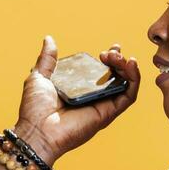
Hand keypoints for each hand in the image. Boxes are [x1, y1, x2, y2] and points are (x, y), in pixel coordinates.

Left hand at [13, 35, 139, 165]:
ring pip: (125, 85)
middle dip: (118, 60)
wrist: (37, 130)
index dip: (109, 59)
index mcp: (79, 89)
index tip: (105, 51)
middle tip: (111, 52)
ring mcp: (102, 106)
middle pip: (116, 77)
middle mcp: (93, 98)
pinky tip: (130, 65)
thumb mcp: (39, 77)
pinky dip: (134, 80)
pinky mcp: (107, 113)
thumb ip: (47, 59)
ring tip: (118, 57)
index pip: (101, 72)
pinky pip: (128, 96)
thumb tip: (49, 39)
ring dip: (127, 67)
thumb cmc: (34, 109)